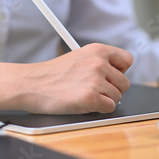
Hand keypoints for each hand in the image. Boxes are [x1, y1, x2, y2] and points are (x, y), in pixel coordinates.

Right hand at [0, 43, 132, 113]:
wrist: (30, 84)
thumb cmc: (52, 74)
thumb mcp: (79, 57)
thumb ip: (100, 61)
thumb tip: (119, 74)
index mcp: (98, 50)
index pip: (127, 60)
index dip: (121, 71)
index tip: (112, 76)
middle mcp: (99, 62)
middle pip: (125, 82)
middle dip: (113, 89)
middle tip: (95, 90)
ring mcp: (95, 79)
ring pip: (117, 97)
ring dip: (104, 100)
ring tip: (85, 95)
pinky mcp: (90, 97)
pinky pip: (109, 108)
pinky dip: (99, 109)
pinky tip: (84, 103)